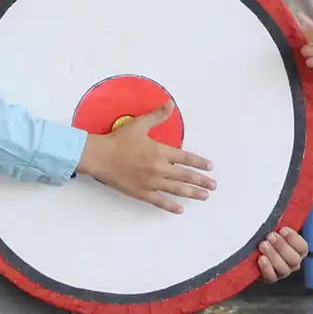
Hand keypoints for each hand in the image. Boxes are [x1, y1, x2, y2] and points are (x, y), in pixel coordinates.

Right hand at [79, 104, 215, 213]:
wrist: (99, 156)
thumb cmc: (118, 140)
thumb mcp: (139, 124)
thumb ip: (157, 116)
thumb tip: (170, 104)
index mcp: (160, 152)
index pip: (186, 158)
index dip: (199, 163)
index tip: (210, 167)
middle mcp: (159, 168)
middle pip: (185, 176)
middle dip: (201, 181)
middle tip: (213, 186)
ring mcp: (151, 182)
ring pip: (176, 189)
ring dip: (192, 193)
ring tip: (204, 197)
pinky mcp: (141, 192)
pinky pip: (159, 201)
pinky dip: (170, 206)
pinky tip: (180, 209)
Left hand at [252, 226, 308, 282]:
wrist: (254, 250)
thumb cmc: (268, 236)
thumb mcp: (276, 227)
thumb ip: (281, 221)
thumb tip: (281, 214)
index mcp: (299, 250)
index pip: (303, 247)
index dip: (294, 239)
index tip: (282, 229)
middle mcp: (293, 263)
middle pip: (294, 259)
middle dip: (282, 246)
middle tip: (270, 236)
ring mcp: (283, 272)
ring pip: (283, 268)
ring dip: (273, 255)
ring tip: (263, 245)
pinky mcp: (271, 278)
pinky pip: (272, 277)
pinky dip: (266, 268)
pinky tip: (261, 258)